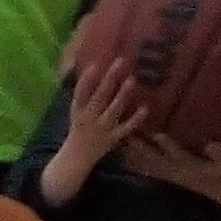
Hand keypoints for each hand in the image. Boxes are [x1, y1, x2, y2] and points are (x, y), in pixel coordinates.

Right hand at [54, 55, 153, 185]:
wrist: (76, 159)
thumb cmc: (79, 129)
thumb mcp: (76, 112)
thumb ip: (85, 94)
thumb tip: (91, 69)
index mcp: (78, 111)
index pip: (80, 93)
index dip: (86, 79)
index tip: (95, 64)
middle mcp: (89, 118)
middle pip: (99, 96)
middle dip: (109, 79)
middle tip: (120, 62)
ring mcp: (102, 128)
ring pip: (113, 110)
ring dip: (122, 95)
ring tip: (132, 79)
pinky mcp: (112, 138)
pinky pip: (125, 128)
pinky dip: (135, 119)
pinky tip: (145, 108)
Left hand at [125, 132, 220, 220]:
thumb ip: (220, 155)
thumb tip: (210, 144)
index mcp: (191, 168)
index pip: (178, 155)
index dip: (168, 146)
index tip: (157, 135)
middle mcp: (177, 172)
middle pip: (156, 160)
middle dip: (142, 148)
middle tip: (128, 136)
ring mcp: (171, 176)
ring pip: (149, 165)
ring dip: (135, 156)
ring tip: (121, 144)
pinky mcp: (169, 178)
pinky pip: (149, 171)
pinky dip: (136, 166)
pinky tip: (124, 160)